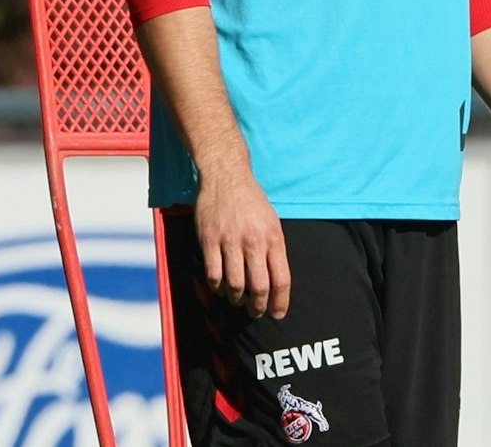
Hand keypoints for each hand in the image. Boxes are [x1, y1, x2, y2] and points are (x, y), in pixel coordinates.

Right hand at [195, 172, 289, 318]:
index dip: (280, 302)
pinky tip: (220, 287)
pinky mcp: (209, 241)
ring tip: (238, 300)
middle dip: (258, 307)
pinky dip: (217, 287)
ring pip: (235, 285)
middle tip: (256, 312)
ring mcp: (230, 242)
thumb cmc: (252, 201)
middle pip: (259, 287)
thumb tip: (275, 281)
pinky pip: (213, 274)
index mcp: (274, 238)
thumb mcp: (272, 222)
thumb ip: (274, 249)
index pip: (281, 279)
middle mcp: (254, 242)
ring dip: (237, 299)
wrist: (226, 177)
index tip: (278, 314)